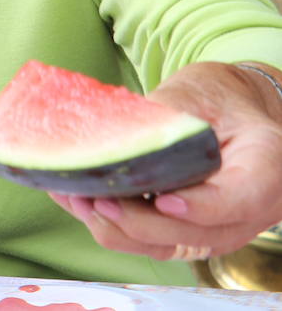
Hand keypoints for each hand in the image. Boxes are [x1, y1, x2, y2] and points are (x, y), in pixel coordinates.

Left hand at [49, 61, 281, 259]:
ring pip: (168, 246)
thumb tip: (112, 135)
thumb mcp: (196, 95)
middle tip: (98, 199)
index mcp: (265, 169)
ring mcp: (220, 228)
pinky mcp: (191, 234)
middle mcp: (250, 211)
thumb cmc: (216, 98)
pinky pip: (152, 242)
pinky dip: (115, 228)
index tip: (160, 199)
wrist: (232, 113)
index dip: (197, 207)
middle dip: (140, 221)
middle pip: (195, 234)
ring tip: (78, 198)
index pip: (236, 200)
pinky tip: (79, 201)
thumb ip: (163, 119)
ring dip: (118, 229)